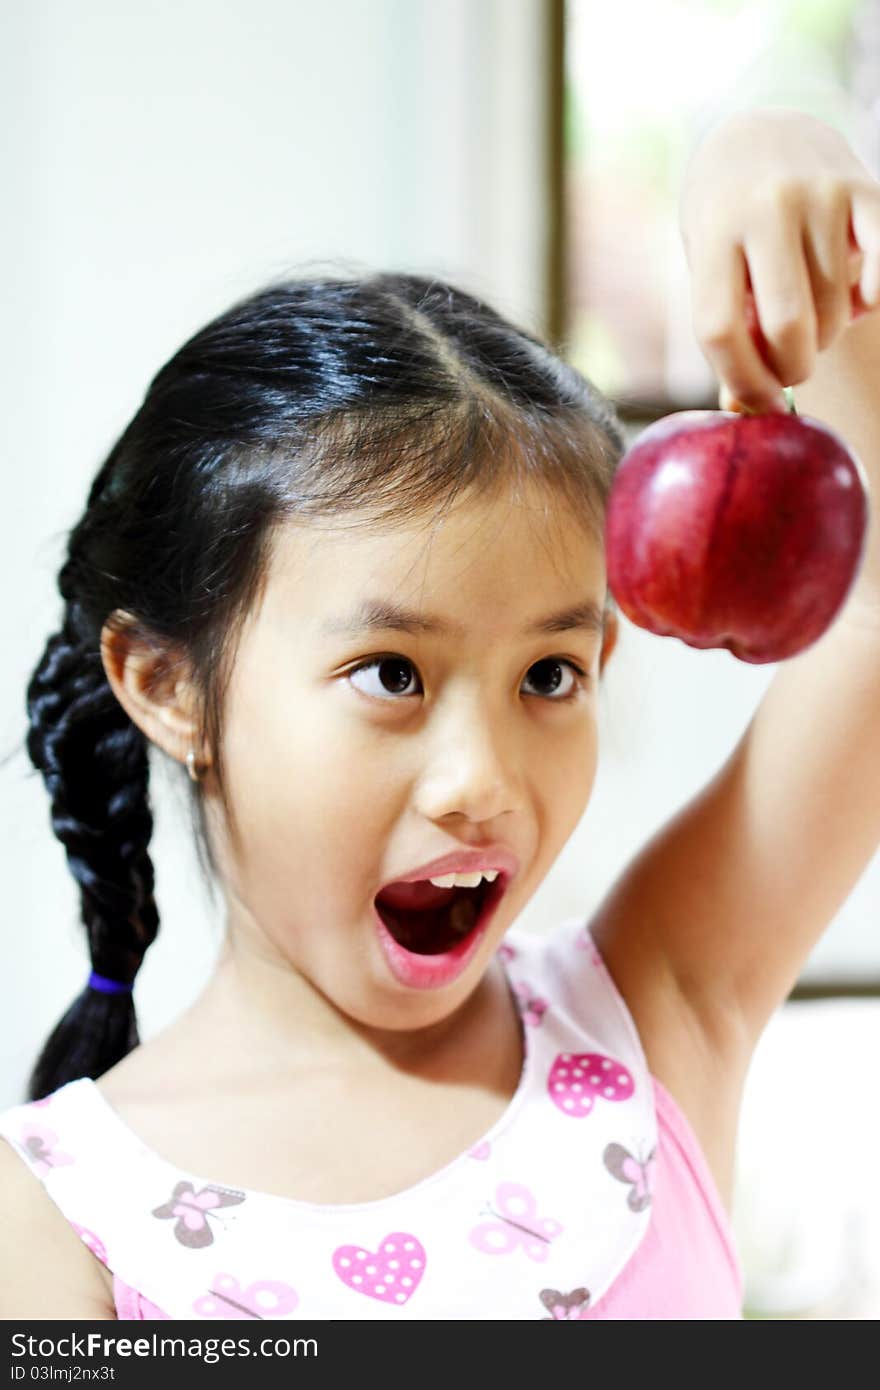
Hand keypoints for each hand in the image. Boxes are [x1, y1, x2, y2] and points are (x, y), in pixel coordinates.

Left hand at [679, 107, 879, 412]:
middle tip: (792, 368)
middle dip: (793, 368)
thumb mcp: (709, 267)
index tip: (761, 402)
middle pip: (786, 326)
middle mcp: (765, 208)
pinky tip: (857, 300)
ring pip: (834, 307)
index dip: (743, 380)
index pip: (720, 330)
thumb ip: (727, 329)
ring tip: (813, 315)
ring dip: (828, 334)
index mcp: (714, 233)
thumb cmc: (727, 223)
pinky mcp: (865, 188)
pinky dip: (871, 300)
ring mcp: (819, 194)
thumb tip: (746, 410)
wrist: (760, 134)